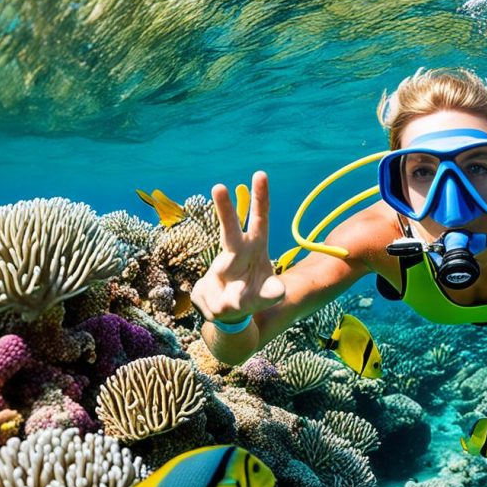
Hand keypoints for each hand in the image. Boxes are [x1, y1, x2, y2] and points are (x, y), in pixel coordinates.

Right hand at [191, 171, 285, 323]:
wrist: (230, 313)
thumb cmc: (252, 294)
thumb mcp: (267, 294)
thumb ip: (271, 292)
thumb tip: (280, 290)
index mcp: (255, 248)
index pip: (260, 219)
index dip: (260, 198)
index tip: (260, 174)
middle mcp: (237, 254)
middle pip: (231, 230)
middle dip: (225, 210)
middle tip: (218, 186)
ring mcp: (221, 270)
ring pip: (220, 268)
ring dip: (219, 277)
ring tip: (229, 293)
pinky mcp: (207, 287)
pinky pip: (213, 298)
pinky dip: (219, 307)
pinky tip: (222, 310)